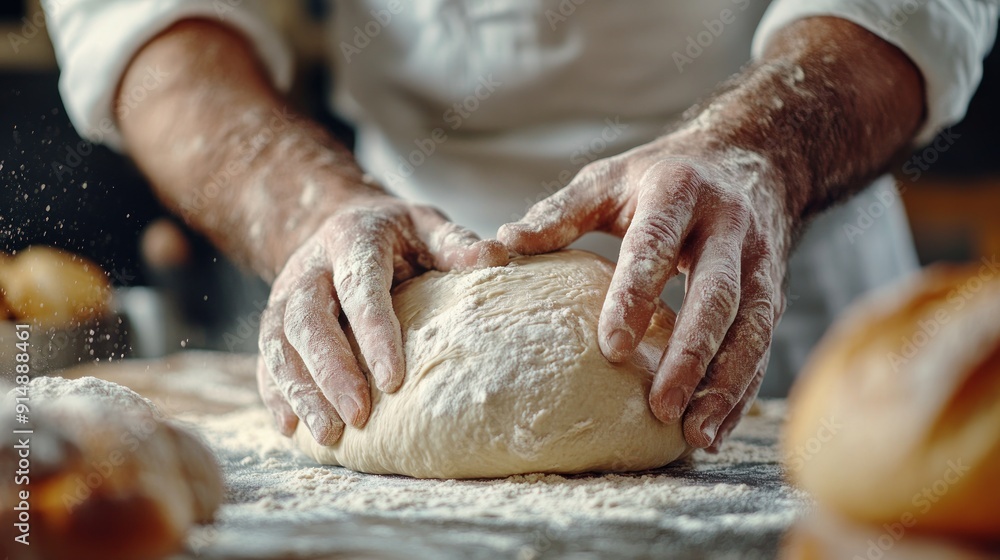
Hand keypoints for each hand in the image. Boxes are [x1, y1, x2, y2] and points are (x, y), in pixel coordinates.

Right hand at [258, 195, 507, 443]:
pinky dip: (276, 394)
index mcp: (350, 239)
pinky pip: (266, 359)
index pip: (359, 288)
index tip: (394, 379)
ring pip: (278, 343)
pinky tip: (293, 428)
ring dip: (301, 390)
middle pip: (307, 319)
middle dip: (331, 370)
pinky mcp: (273, 321)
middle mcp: (309, 266)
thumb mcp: (426, 226)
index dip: (374, 333)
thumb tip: (495, 258)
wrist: (342, 223)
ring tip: (329, 434)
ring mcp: (284, 294)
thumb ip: (454, 244)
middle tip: (358, 416)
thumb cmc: (398, 235)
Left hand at [499, 134, 789, 450]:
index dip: (635, 296)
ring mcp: (759, 262)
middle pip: (716, 296)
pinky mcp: (774, 292)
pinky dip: (741, 391)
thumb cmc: (663, 174)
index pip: (655, 246)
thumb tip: (501, 245)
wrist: (754, 156)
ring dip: (725, 385)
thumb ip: (560, 213)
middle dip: (690, 355)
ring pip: (750, 329)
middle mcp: (728, 227)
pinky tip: (714, 428)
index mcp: (678, 191)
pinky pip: (762, 346)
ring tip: (694, 434)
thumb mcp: (609, 178)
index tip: (612, 348)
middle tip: (660, 406)